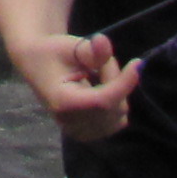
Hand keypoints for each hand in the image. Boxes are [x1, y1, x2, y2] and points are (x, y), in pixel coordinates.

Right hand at [15, 29, 140, 142]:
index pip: (102, 100)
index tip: (138, 63)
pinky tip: (98, 89)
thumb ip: (89, 48)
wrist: (37, 65)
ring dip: (116, 90)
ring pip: (119, 112)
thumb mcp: (69, 45)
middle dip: (114, 78)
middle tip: (99, 60)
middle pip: (114, 104)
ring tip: (96, 74)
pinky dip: (115, 102)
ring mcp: (81, 132)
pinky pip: (118, 119)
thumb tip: (103, 43)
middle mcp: (71, 123)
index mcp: (62, 102)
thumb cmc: (52, 53)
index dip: (123, 83)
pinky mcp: (89, 134)